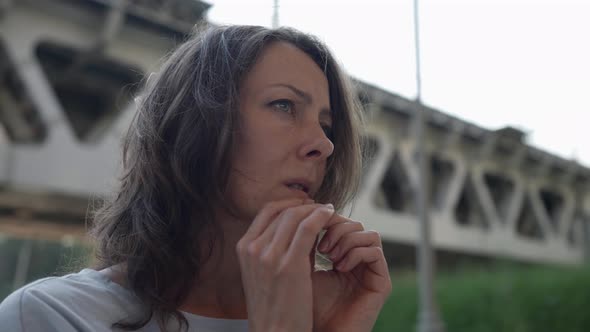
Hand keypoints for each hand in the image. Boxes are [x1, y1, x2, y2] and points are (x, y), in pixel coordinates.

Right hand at [236, 199, 341, 331]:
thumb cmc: (276, 306)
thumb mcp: (268, 271)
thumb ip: (281, 246)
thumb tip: (305, 223)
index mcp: (244, 248)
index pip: (267, 211)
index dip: (289, 203)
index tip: (305, 204)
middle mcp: (252, 248)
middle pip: (282, 210)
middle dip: (305, 204)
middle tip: (322, 207)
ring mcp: (268, 256)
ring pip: (296, 215)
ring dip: (316, 209)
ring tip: (329, 212)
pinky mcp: (289, 264)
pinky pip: (308, 228)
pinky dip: (321, 217)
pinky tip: (331, 216)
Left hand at [312, 215, 391, 331]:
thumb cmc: (307, 305)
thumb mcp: (301, 267)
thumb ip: (306, 241)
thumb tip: (305, 213)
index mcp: (342, 256)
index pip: (340, 223)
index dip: (326, 219)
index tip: (310, 226)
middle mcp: (359, 261)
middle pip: (355, 224)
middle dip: (336, 228)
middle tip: (321, 246)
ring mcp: (372, 271)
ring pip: (368, 233)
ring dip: (346, 240)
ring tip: (330, 256)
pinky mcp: (382, 282)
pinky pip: (375, 251)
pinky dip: (356, 253)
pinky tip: (340, 267)